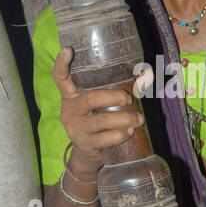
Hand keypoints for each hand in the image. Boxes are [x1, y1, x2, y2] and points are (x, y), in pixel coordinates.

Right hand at [53, 47, 143, 171]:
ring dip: (124, 119)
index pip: (60, 78)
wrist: (86, 155)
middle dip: (114, 97)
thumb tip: (145, 75)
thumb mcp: (98, 106)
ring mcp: (75, 129)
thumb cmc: (96, 122)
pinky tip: (129, 131)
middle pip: (90, 99)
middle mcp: (69, 111)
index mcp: (70, 97)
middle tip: (129, 99)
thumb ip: (114, 91)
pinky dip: (120, 134)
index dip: (61, 64)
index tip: (68, 50)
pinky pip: (105, 139)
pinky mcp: (84, 144)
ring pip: (100, 121)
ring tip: (139, 119)